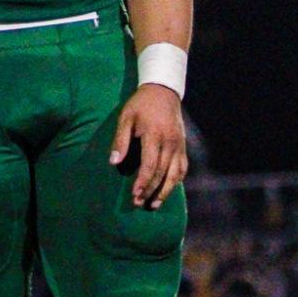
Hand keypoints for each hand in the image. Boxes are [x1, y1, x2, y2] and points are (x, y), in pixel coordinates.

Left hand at [110, 84, 187, 206]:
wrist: (163, 91)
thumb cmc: (141, 105)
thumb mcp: (126, 117)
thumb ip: (120, 140)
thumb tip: (114, 162)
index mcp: (155, 135)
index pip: (150, 165)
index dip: (143, 182)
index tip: (134, 194)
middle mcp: (170, 142)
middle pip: (162, 172)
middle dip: (150, 190)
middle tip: (139, 203)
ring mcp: (179, 145)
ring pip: (175, 174)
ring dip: (165, 191)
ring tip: (154, 205)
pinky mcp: (183, 146)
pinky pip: (182, 168)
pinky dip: (175, 181)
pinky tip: (167, 190)